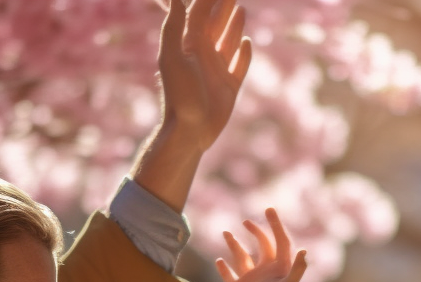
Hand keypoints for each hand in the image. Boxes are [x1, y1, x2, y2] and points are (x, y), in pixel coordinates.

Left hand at [157, 0, 252, 151]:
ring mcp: (216, 71)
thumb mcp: (173, 57)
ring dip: (234, 26)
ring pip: (227, 42)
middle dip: (223, 7)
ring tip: (241, 9)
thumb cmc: (180, 95)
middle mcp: (202, 56)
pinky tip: (247, 43)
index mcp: (188, 46)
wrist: (189, 132)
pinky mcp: (229, 88)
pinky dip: (243, 54)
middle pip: (215, 25)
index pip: (199, 15)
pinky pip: (238, 66)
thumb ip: (173, 27)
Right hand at [216, 208, 306, 281]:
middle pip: (262, 246)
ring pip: (242, 256)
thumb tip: (304, 251)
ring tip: (226, 233)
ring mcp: (249, 280)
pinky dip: (223, 267)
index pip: (280, 242)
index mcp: (278, 269)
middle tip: (246, 221)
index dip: (276, 225)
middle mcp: (265, 272)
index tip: (269, 209)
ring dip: (235, 244)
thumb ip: (296, 270)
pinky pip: (228, 275)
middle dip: (256, 231)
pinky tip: (219, 260)